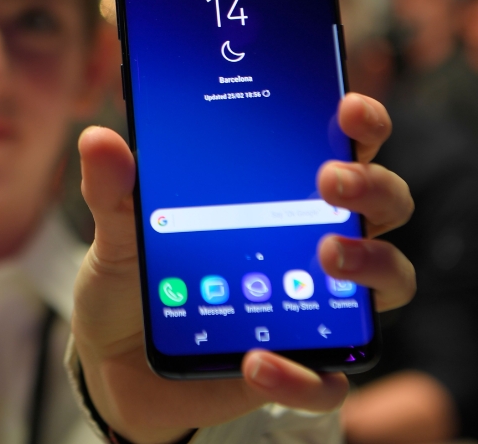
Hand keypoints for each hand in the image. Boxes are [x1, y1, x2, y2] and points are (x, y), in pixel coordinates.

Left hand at [72, 31, 414, 440]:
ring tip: (327, 255)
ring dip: (372, 264)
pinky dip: (301, 374)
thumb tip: (98, 139)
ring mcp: (313, 306)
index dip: (359, 124)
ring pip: (387, 282)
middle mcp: (310, 244)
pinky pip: (327, 381)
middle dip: (371, 185)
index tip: (349, 106)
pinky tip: (256, 359)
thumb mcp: (119, 229)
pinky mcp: (296, 368)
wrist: (113, 360)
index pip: (340, 149)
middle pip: (381, 205)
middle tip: (331, 180)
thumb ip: (113, 189)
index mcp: (277, 195)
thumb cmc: (134, 280)